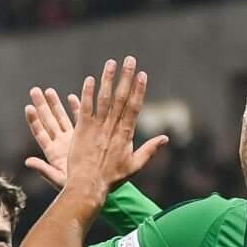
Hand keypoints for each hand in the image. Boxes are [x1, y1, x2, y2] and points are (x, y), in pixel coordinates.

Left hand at [22, 84, 76, 187]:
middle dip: (42, 106)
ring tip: (49, 90)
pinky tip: (72, 97)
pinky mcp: (84, 138)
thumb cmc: (75, 188)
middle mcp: (60, 143)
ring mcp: (71, 140)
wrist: (93, 187)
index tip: (29, 107)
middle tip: (35, 91)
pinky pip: (79, 120)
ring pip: (61, 118)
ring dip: (56, 105)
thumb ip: (43, 170)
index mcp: (52, 153)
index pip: (40, 133)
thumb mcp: (57, 180)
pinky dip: (75, 109)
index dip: (34, 121)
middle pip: (49, 121)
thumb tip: (27, 162)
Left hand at [60, 58, 167, 199]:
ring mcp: (96, 128)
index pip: (134, 107)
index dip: (139, 90)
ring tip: (111, 63)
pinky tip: (91, 79)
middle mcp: (112, 128)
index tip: (142, 74)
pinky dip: (88, 94)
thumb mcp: (135, 166)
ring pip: (103, 99)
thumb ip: (150, 150)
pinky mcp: (81, 130)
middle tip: (129, 60)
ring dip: (108, 80)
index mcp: (126, 135)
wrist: (88, 186)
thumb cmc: (112, 179)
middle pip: (120, 98)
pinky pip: (85, 108)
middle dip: (126, 78)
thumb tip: (165, 139)